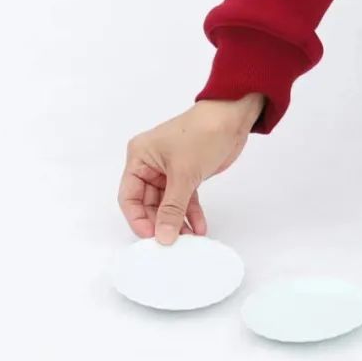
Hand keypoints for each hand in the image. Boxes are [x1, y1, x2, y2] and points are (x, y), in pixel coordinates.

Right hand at [118, 94, 264, 243]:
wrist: (232, 118)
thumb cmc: (202, 135)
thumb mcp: (184, 174)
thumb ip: (172, 208)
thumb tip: (163, 236)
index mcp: (139, 158)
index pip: (129, 196)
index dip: (138, 219)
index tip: (151, 237)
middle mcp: (150, 165)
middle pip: (148, 204)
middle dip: (160, 222)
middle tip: (171, 242)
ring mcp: (169, 171)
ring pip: (168, 204)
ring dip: (177, 221)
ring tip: (189, 240)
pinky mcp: (187, 175)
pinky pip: (185, 200)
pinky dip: (191, 213)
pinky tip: (199, 228)